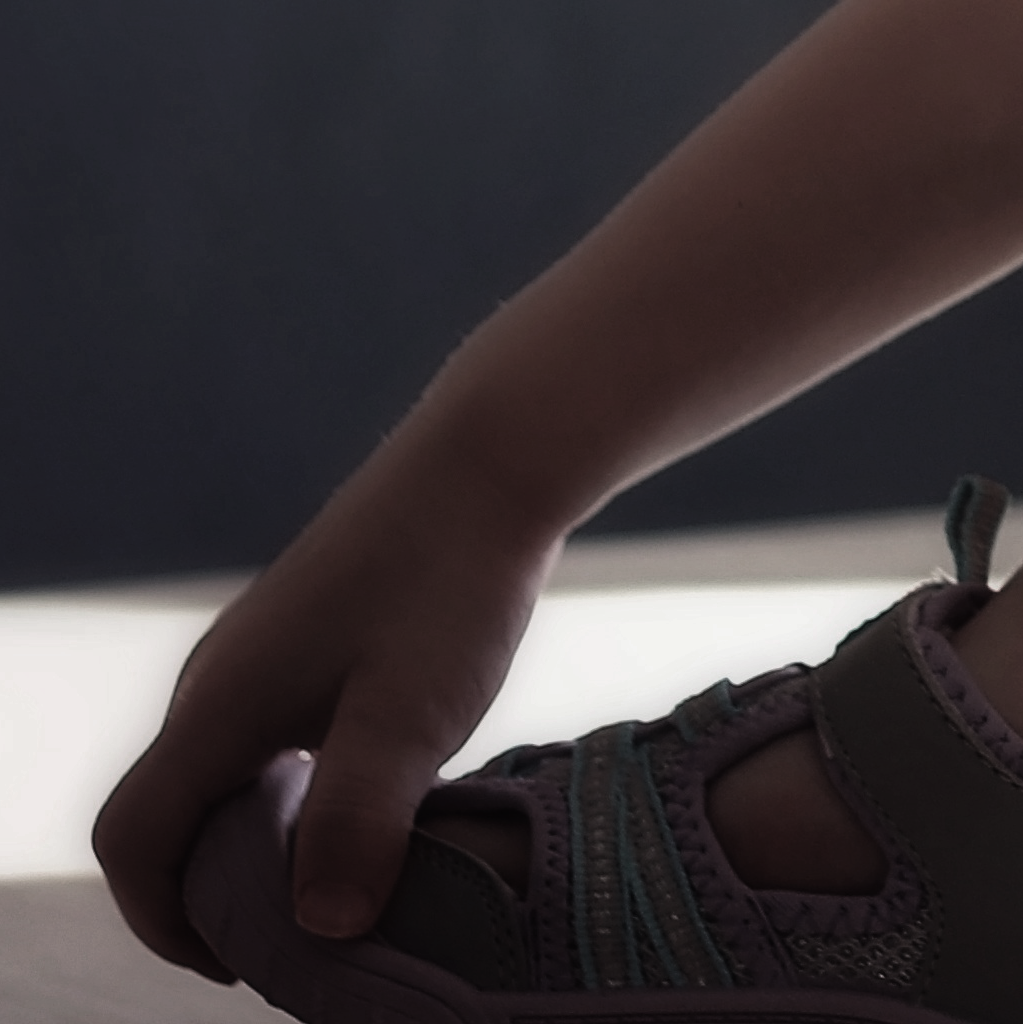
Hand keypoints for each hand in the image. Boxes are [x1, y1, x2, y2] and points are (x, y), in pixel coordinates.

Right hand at [92, 429, 558, 973]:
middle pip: (171, 812)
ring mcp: (261, 643)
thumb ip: (359, 824)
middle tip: (304, 928)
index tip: (244, 960)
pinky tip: (373, 784)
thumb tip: (321, 929)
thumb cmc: (454, 575)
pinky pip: (265, 729)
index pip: (135, 840)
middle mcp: (218, 674)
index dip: (167, 920)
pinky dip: (293, 782)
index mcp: (219, 704)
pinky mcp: (309, 624)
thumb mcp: (412, 716)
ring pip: (223, 769)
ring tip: (344, 868)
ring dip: (262, 833)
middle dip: (217, 887)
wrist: (499, 450)